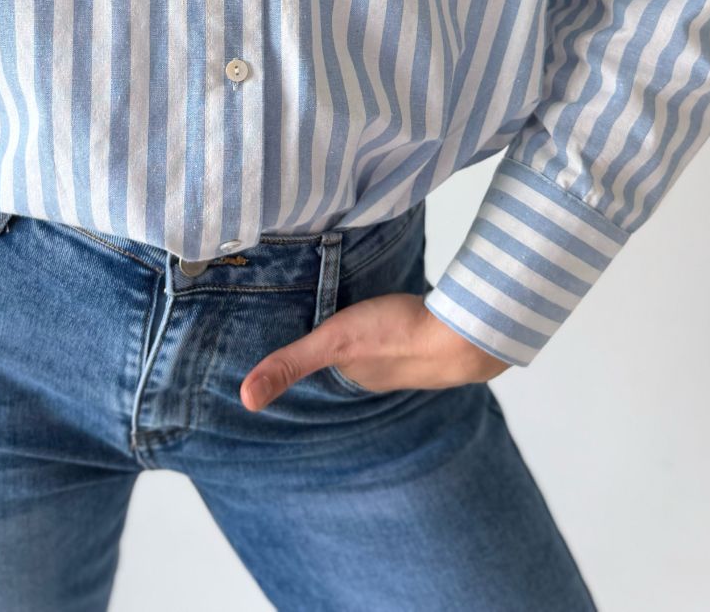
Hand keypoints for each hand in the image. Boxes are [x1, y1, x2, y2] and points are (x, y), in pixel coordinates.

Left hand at [240, 292, 510, 409]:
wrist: (464, 333)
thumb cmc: (396, 335)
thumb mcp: (332, 342)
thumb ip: (289, 363)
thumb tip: (245, 399)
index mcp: (356, 377)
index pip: (327, 368)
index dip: (315, 355)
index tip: (301, 338)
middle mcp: (383, 375)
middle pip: (355, 359)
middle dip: (344, 345)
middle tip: (330, 321)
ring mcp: (412, 356)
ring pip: (382, 347)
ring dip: (373, 335)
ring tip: (361, 318)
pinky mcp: (435, 335)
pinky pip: (409, 332)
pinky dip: (399, 324)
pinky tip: (398, 311)